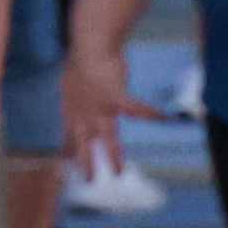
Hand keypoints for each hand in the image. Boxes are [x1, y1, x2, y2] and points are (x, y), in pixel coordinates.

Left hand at [62, 30, 157, 174]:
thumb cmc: (79, 60)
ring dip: (113, 156)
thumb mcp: (68, 81)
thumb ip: (72, 93)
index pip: (68, 137)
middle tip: (90, 179)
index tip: (65, 164)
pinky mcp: (117, 99)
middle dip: (88, 164)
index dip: (67, 152)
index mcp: (72, 111)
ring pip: (107, 139)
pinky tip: (162, 117)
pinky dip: (149, 113)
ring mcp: (101, 109)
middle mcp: (84, 116)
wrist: (89, 48)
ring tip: (119, 171)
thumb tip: (71, 91)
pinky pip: (137, 109)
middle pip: (85, 146)